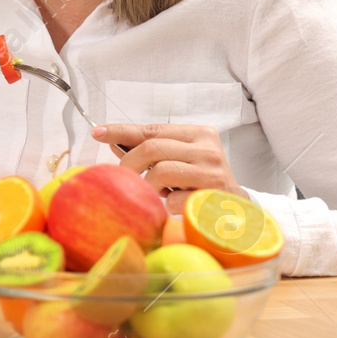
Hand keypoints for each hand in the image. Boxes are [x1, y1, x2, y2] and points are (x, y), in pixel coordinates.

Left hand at [94, 123, 245, 212]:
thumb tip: (112, 142)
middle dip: (130, 164)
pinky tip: (174, 204)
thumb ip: (152, 150)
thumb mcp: (179, 160)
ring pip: (160, 171)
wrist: (238, 209)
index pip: (152, 129)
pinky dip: (166, 203)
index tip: (97, 132)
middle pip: (151, 149)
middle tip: (125, 178)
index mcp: (199, 134)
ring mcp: (213, 172)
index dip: (122, 130)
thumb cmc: (202, 181)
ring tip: (156, 191)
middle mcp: (208, 149)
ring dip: (149, 185)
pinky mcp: (213, 196)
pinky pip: (174, 199)